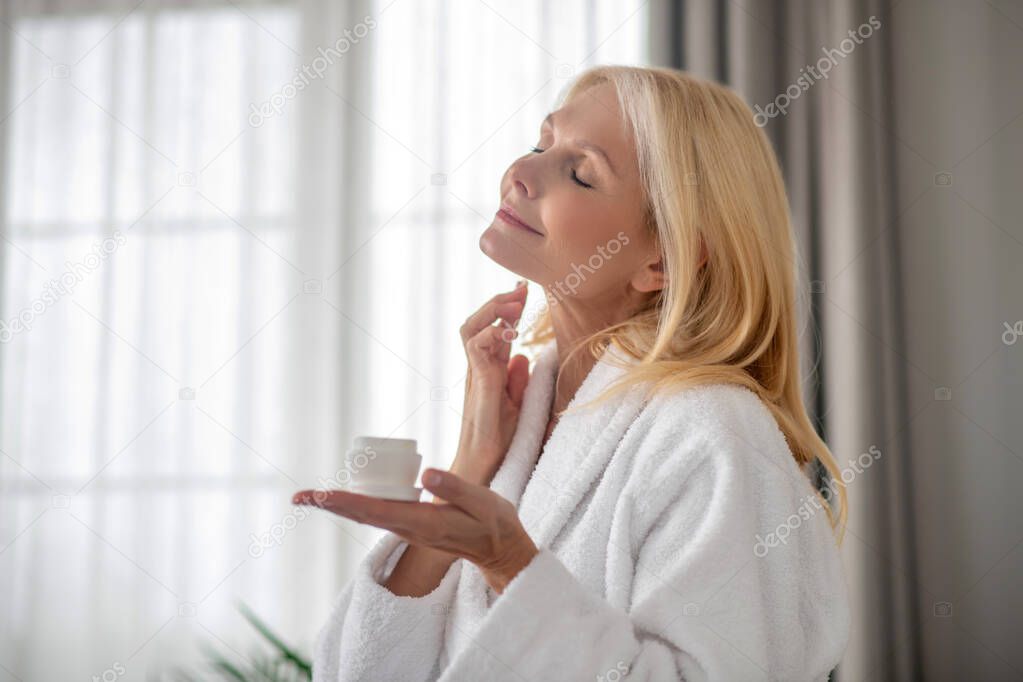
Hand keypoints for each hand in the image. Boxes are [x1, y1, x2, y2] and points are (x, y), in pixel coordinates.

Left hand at [293, 468, 538, 593]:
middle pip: (360, 516)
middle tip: (298, 497)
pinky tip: (347, 496)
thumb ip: (455, 488)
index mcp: (420, 522)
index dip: (342, 502)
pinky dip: (357, 505)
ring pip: (366, 516)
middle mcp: (408, 527)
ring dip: (339, 506)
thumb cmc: (492, 523)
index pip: (372, 511)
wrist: (500, 548)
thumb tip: (424, 475)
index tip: (317, 496)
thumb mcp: (481, 502)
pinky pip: (377, 513)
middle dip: (329, 505)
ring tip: (313, 496)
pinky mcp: (411, 524)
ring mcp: (408, 528)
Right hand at [454, 281, 531, 485]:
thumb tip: (524, 356)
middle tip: (521, 291)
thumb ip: (519, 381)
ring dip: (492, 312)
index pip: (492, 329)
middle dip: (497, 302)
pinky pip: (476, 351)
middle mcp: (477, 369)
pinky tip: (511, 332)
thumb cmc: (498, 443)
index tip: (524, 290)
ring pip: (470, 329)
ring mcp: (475, 377)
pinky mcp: (479, 388)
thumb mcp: (517, 406)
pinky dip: (492, 335)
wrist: (482, 470)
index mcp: (488, 370)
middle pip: (476, 322)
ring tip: (514, 304)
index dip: (506, 307)